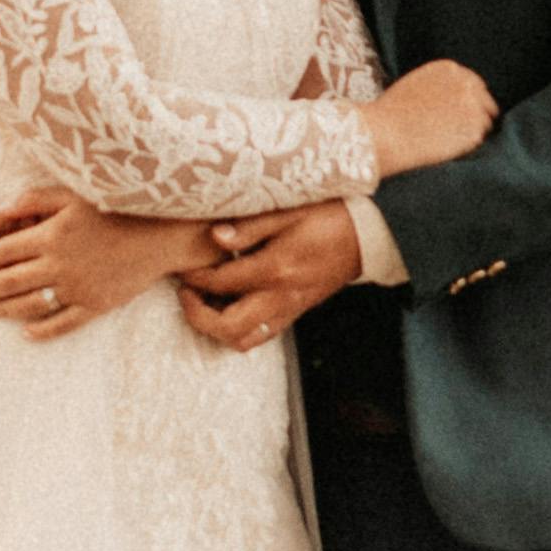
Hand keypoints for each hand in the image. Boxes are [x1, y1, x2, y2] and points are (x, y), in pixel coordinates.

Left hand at [0, 193, 205, 338]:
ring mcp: (78, 288)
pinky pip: (62, 323)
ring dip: (6, 310)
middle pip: (11, 281)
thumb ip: (36, 199)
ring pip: (32, 304)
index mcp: (52, 236)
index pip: (6, 250)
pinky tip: (25, 332)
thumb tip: (4, 209)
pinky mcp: (95, 306)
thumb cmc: (114, 210)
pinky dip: (42, 329)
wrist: (157, 237)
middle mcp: (60, 264)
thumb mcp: (73, 196)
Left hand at [180, 200, 370, 349]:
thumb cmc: (329, 216)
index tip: (182, 268)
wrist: (368, 235)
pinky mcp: (296, 312)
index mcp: (275, 268)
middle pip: (227, 327)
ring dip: (218, 328)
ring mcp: (289, 309)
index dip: (195, 278)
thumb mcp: (288, 210)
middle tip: (186, 293)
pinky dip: (240, 328)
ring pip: (244, 340)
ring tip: (206, 303)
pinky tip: (233, 305)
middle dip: (197, 315)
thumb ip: (250, 226)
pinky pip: (262, 335)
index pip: (221, 283)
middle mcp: (280, 296)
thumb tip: (214, 237)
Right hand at [363, 55, 499, 180]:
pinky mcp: (475, 130)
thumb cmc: (390, 114)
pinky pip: (479, 140)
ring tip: (447, 142)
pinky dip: (467, 147)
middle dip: (476, 115)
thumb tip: (453, 102)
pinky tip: (446, 148)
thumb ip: (439, 87)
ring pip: (485, 122)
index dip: (468, 101)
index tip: (461, 114)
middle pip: (485, 101)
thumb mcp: (415, 85)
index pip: (473, 84)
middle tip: (459, 132)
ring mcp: (474, 106)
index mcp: (449, 69)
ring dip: (472, 132)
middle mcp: (466, 83)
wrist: (385, 133)